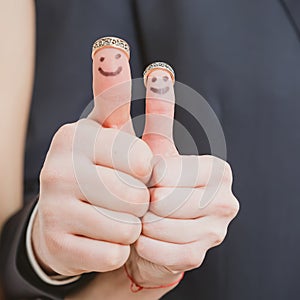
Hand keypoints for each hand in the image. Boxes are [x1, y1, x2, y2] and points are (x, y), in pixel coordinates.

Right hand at [32, 46, 152, 275]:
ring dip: (130, 226)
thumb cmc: (99, 170)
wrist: (64, 217)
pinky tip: (102, 238)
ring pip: (125, 228)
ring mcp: (53, 208)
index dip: (147, 171)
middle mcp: (58, 169)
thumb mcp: (108, 131)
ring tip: (113, 217)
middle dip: (139, 201)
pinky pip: (112, 254)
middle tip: (124, 199)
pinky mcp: (57, 244)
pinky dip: (117, 249)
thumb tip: (120, 51)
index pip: (140, 158)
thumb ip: (113, 93)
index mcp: (76, 137)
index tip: (138, 171)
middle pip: (134, 196)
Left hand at [126, 68, 239, 286]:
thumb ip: (158, 110)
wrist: (149, 226)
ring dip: (141, 224)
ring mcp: (216, 231)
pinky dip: (146, 246)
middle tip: (139, 201)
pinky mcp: (200, 254)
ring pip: (163, 228)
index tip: (142, 180)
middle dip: (142, 202)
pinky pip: (164, 252)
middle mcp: (225, 199)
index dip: (144, 177)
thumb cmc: (150, 183)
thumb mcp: (152, 145)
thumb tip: (159, 70)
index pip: (167, 174)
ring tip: (140, 217)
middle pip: (166, 202)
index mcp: (216, 170)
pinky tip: (144, 238)